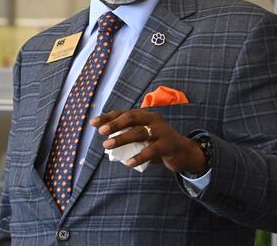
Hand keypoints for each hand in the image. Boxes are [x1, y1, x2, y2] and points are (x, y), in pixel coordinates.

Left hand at [91, 109, 206, 174]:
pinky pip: (152, 151)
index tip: (93, 123)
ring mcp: (162, 131)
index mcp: (145, 116)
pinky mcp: (168, 145)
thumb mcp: (143, 138)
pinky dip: (139, 157)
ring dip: (122, 139)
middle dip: (115, 124)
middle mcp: (154, 120)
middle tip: (101, 132)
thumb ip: (129, 138)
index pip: (124, 113)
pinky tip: (129, 163)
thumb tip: (107, 145)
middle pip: (132, 118)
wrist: (183, 152)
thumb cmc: (158, 144)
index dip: (108, 117)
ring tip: (108, 145)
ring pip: (140, 133)